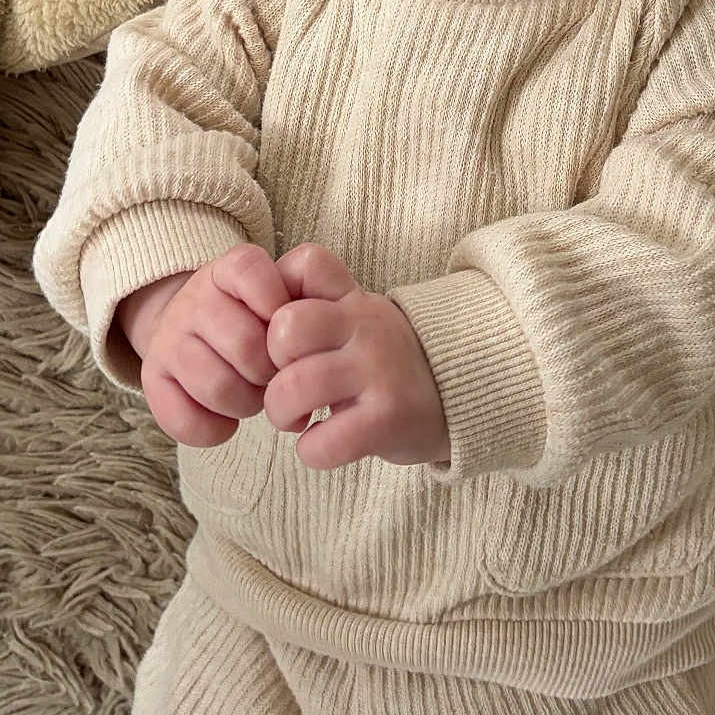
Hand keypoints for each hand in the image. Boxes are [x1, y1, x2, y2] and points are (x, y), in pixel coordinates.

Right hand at [117, 243, 289, 446]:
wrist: (194, 328)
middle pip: (246, 345)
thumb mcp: (278, 295)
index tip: (288, 331)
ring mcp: (167, 337)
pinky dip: (214, 430)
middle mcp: (192, 298)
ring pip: (217, 387)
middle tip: (275, 376)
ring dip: (246, 404)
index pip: (252, 272)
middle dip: (272, 372)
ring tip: (252, 395)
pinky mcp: (150, 377)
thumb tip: (311, 353)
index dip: (280, 307)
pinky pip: (186, 420)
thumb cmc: (254, 318)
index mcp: (229, 269)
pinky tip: (225, 420)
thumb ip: (301, 307)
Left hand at [264, 242, 449, 469]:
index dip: (276, 296)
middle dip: (269, 366)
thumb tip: (256, 314)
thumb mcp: (358, 319)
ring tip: (298, 420)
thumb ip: (315, 304)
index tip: (284, 336)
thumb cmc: (385, 360)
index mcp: (354, 299)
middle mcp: (367, 327)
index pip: (307, 263)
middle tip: (284, 386)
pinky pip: (323, 442)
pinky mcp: (387, 420)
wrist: (458, 397)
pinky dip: (312, 451)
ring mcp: (378, 372)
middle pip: (284, 330)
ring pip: (292, 388)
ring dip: (282, 415)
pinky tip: (325, 444)